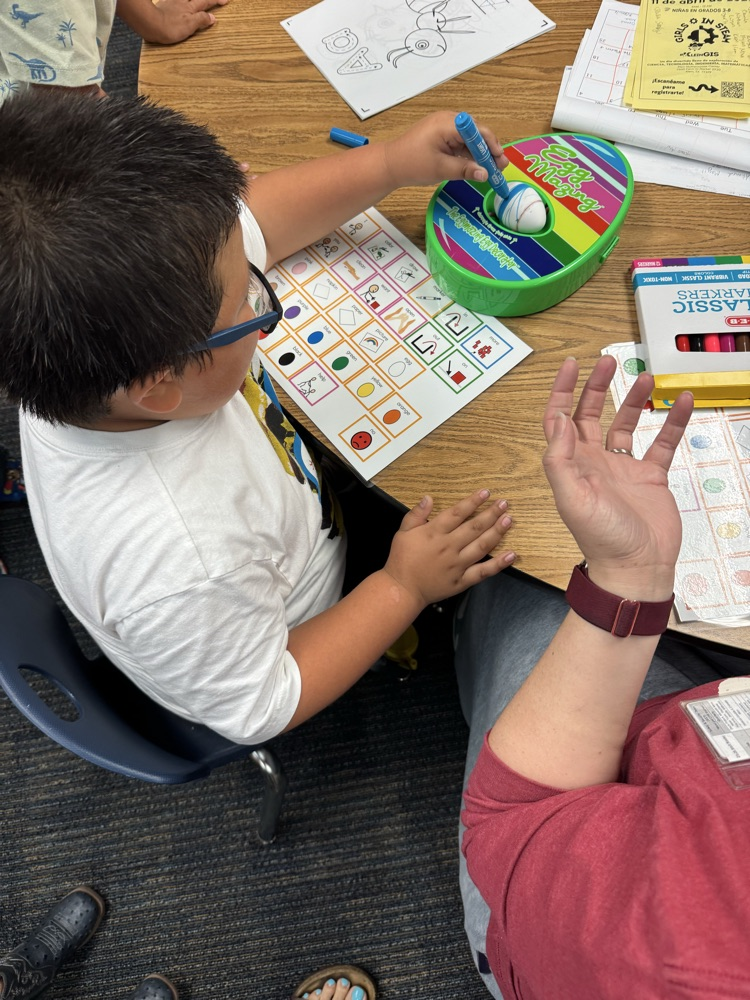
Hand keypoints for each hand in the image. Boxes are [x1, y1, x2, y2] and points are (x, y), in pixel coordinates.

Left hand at [141, 0, 226, 42]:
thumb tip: (212, 17)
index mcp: (190, 7)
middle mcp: (182, 2)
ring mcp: (173, 3)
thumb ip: (201, 20)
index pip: (206, 2)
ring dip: (194, 0)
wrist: (150, 24)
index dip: (216, 1)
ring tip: (198, 2)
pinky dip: (181, 2)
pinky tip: (180, 3)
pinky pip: (175, 1)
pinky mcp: (164, 5)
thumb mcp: (190, 25)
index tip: (225, 1)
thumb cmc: (169, 27)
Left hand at [382, 111, 508, 188]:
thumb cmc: (412, 164)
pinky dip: (468, 155)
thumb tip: (485, 174)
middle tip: (500, 168)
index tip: (500, 161)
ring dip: (479, 154)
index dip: (491, 145)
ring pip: (469, 140)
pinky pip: (460, 143)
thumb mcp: (441, 169)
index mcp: (448, 124)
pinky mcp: (441, 136)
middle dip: (488, 151)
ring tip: (491, 170)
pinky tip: (476, 167)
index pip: (478, 131)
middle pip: (475, 134)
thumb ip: (465, 170)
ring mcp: (444, 127)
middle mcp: (448, 120)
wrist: (390, 164)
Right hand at [383, 489, 514, 605]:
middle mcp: (448, 547)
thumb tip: (428, 498)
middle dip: (491, 514)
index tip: (486, 493)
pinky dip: (499, 564)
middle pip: (474, 527)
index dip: (473, 502)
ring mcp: (457, 565)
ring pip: (482, 546)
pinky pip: (483, 572)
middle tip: (504, 504)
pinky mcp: (462, 580)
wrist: (402, 589)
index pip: (457, 513)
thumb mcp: (403, 532)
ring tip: (508, 520)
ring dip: (497, 532)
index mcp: (434, 533)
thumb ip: (416, 515)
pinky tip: (511, 555)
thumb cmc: (402, 560)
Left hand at [542, 357, 692, 599]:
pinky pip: (662, 442)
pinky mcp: (650, 476)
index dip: (562, 390)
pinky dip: (671, 422)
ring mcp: (622, 467)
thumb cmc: (601, 537)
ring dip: (633, 399)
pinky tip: (681, 402)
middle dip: (596, 386)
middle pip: (590, 414)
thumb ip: (560, 458)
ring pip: (626, 424)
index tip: (571, 364)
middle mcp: (593, 461)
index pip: (559, 418)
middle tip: (608, 361)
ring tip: (645, 377)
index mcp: (571, 464)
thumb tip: (558, 418)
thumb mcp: (572, 497)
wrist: (636, 567)